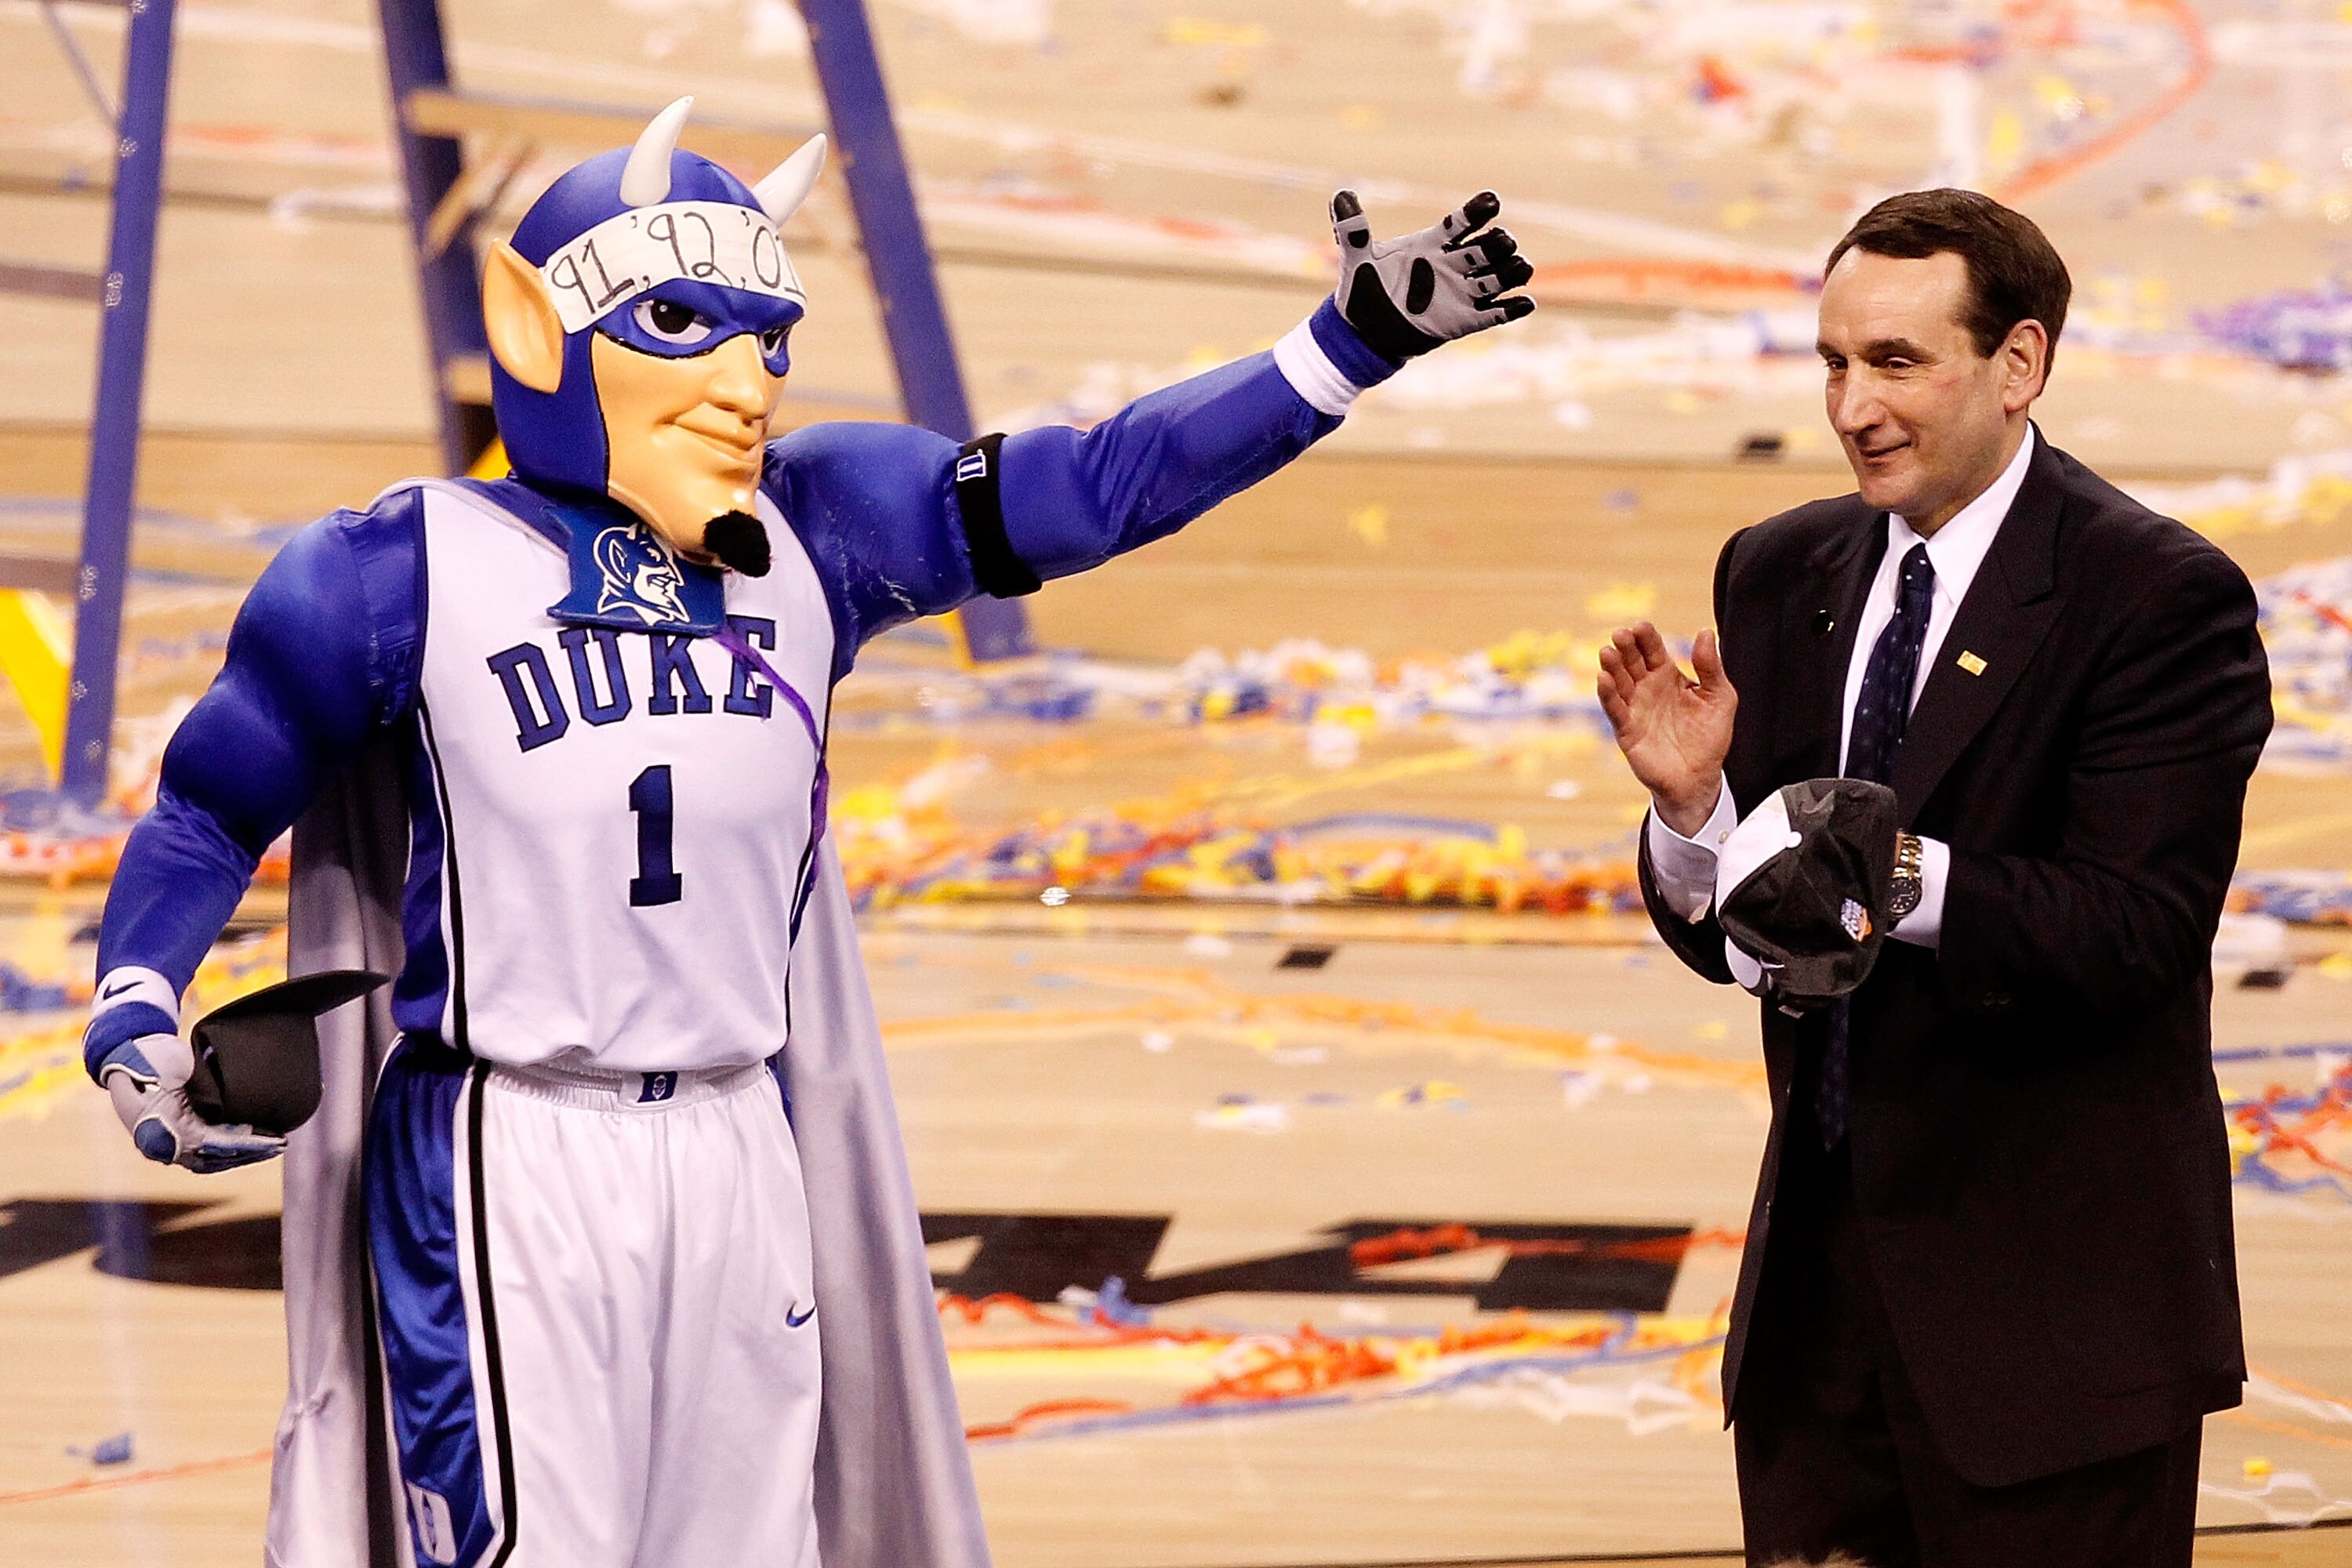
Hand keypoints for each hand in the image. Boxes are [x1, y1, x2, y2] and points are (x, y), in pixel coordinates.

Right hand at [95, 1033, 285, 1174]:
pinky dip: (232, 1148)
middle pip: (215, 1157)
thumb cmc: (149, 1057)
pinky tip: (255, 1143)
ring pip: (213, 1158)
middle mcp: (165, 1143)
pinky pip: (208, 1150)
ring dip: (244, 1154)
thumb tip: (217, 1114)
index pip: (212, 1144)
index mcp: (162, 1130)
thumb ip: (192, 1088)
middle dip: (250, 1152)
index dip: (243, 1145)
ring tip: (274, 1146)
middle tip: (280, 1145)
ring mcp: (171, 1141)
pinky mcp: (179, 1134)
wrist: (129, 1053)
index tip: (269, 1142)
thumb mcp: (169, 1066)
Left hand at [1329, 189, 1534, 361]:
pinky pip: (1496, 313)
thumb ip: (1353, 228)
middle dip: (1500, 242)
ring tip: (1519, 267)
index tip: (1491, 201)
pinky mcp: (1466, 320)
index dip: (1478, 211)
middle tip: (1501, 241)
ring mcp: (1463, 292)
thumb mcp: (1357, 258)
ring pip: (1500, 276)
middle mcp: (1454, 264)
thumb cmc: (1364, 287)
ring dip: (1513, 271)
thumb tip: (1340, 195)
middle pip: (1489, 246)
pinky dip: (1513, 309)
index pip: (1462, 222)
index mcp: (1433, 243)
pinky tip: (1524, 303)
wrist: (1364, 332)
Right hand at [1597, 622, 1737, 836]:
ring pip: (1619, 682)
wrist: (1699, 778)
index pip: (1652, 650)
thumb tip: (1705, 631)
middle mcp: (1647, 688)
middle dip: (1625, 647)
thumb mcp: (1720, 697)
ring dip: (1611, 667)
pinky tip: (1603, 679)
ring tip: (1607, 653)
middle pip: (1631, 661)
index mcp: (1668, 676)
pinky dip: (1608, 695)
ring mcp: (1635, 708)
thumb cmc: (1710, 737)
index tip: (1640, 626)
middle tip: (1620, 635)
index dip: (1646, 637)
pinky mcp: (1627, 730)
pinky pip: (1615, 709)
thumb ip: (1711, 666)